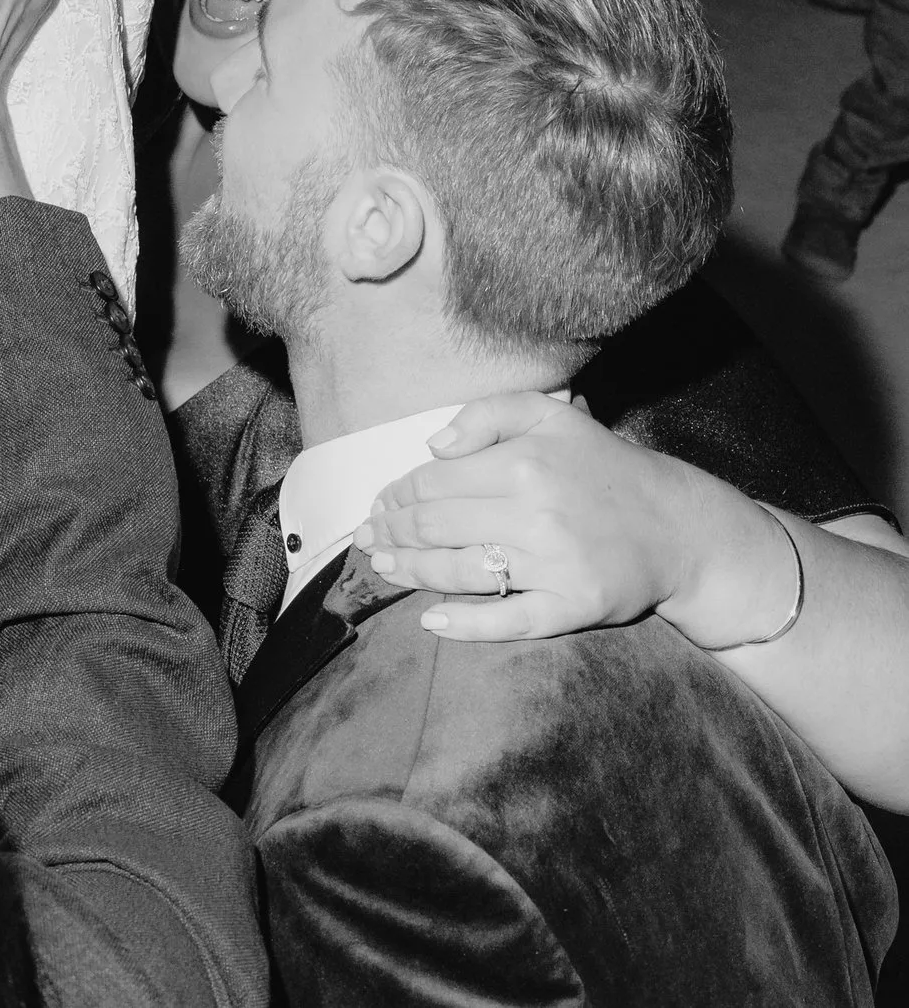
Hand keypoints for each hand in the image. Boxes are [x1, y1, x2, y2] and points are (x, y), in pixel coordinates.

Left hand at [358, 392, 791, 646]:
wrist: (675, 526)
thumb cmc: (601, 467)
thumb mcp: (548, 416)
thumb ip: (487, 416)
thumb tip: (432, 447)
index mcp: (523, 463)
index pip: (435, 482)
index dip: (396, 496)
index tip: (377, 505)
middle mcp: (534, 514)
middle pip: (438, 528)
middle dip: (392, 535)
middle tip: (366, 541)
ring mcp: (553, 566)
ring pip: (461, 572)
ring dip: (412, 573)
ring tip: (384, 570)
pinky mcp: (572, 608)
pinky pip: (508, 620)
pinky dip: (465, 624)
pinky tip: (431, 621)